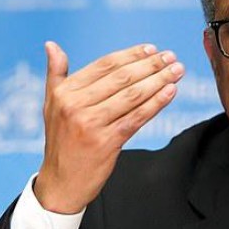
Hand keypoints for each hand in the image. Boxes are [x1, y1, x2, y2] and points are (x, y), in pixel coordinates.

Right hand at [33, 41, 183, 213]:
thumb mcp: (52, 105)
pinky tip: (171, 91)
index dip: (131, 55)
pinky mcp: (106, 142)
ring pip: (133, 95)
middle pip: (122, 77)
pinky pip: (137, 117)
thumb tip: (52, 44)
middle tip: (171, 57)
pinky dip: (157, 102)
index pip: (105, 65)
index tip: (152, 49)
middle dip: (151, 65)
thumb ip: (56, 73)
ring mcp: (91, 124)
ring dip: (159, 80)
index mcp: (64, 92)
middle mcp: (75, 105)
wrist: (61, 184)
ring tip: (177, 71)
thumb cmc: (61, 140)